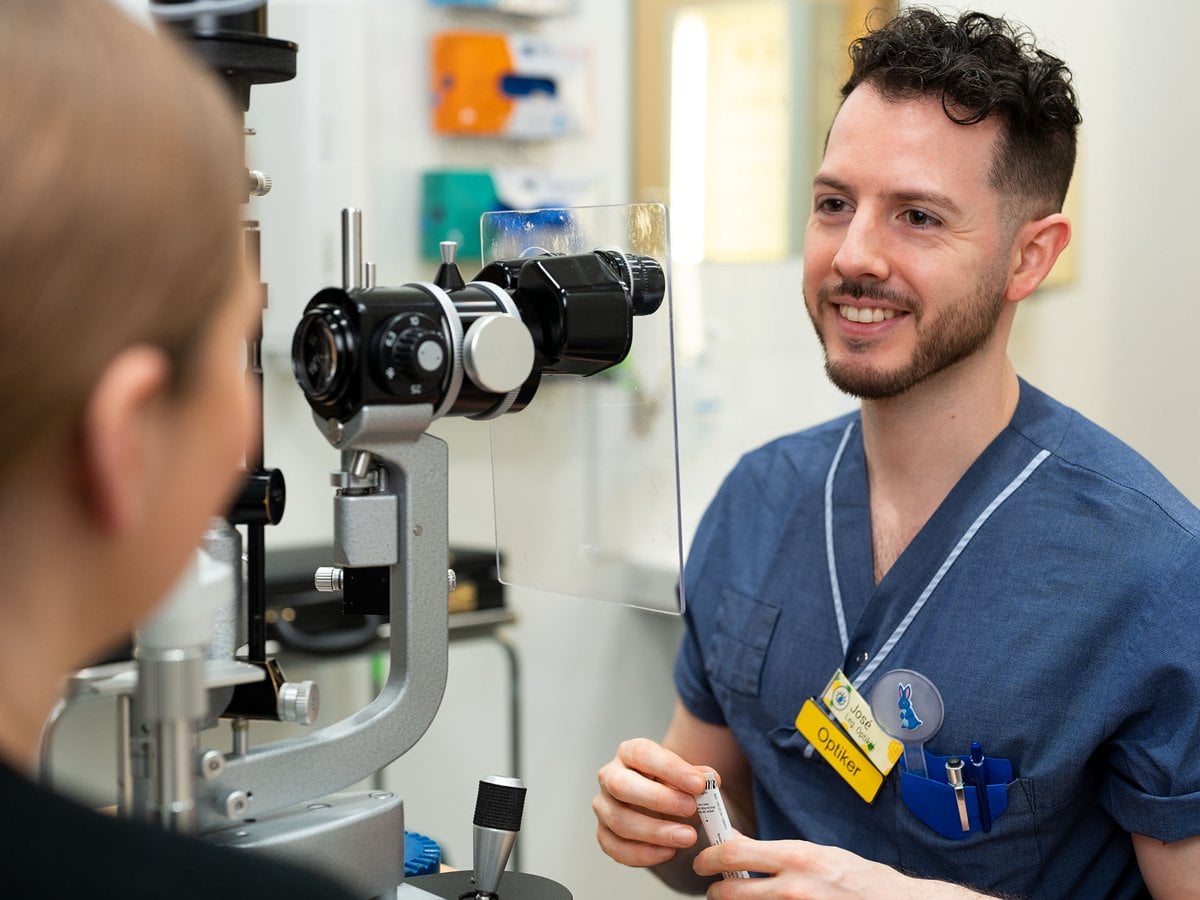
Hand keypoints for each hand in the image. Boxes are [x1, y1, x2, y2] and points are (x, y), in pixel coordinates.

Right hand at [594, 737, 711, 867]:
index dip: (671, 769)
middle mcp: (610, 776)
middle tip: (691, 809)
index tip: (699, 784)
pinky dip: (644, 854)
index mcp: (629, 753)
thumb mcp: (685, 775)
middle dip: (658, 799)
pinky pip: (617, 848)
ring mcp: (603, 806)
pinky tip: (669, 852)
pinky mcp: (603, 833)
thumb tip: (711, 779)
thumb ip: (698, 776)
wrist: (660, 805)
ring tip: (687, 837)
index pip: (643, 755)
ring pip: (619, 820)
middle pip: (621, 786)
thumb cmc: (671, 785)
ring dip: (656, 832)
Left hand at [694, 837, 987, 898]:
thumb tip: (740, 845)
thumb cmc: (860, 881)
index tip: (703, 861)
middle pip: (730, 890)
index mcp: (797, 858)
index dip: (710, 857)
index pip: (735, 852)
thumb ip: (779, 854)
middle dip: (714, 890)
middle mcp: (794, 887)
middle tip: (713, 888)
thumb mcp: (818, 855)